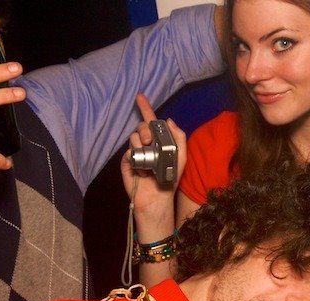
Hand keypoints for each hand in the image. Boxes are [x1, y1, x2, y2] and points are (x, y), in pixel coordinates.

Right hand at [120, 94, 186, 217]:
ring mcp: (136, 152)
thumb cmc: (170, 178)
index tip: (140, 96)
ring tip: (149, 160)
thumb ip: (179, 137)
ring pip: (134, 138)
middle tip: (150, 141)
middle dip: (146, 130)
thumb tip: (169, 120)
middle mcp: (146, 144)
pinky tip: (143, 169)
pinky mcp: (128, 161)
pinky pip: (129, 151)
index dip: (146, 108)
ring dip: (142, 145)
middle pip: (141, 127)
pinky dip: (137, 158)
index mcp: (159, 141)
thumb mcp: (181, 157)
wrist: (158, 196)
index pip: (151, 122)